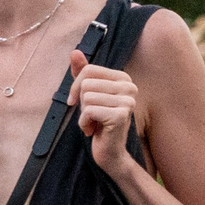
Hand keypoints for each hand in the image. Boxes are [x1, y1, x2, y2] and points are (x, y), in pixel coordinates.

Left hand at [68, 51, 141, 174]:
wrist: (109, 152)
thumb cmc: (98, 121)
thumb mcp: (88, 94)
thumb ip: (82, 73)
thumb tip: (75, 51)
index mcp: (123, 78)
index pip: (89, 70)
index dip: (76, 86)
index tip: (78, 101)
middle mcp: (130, 87)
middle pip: (86, 83)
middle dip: (81, 103)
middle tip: (91, 115)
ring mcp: (127, 101)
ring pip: (86, 97)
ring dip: (83, 115)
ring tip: (94, 123)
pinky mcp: (120, 115)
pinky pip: (88, 111)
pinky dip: (84, 124)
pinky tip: (93, 131)